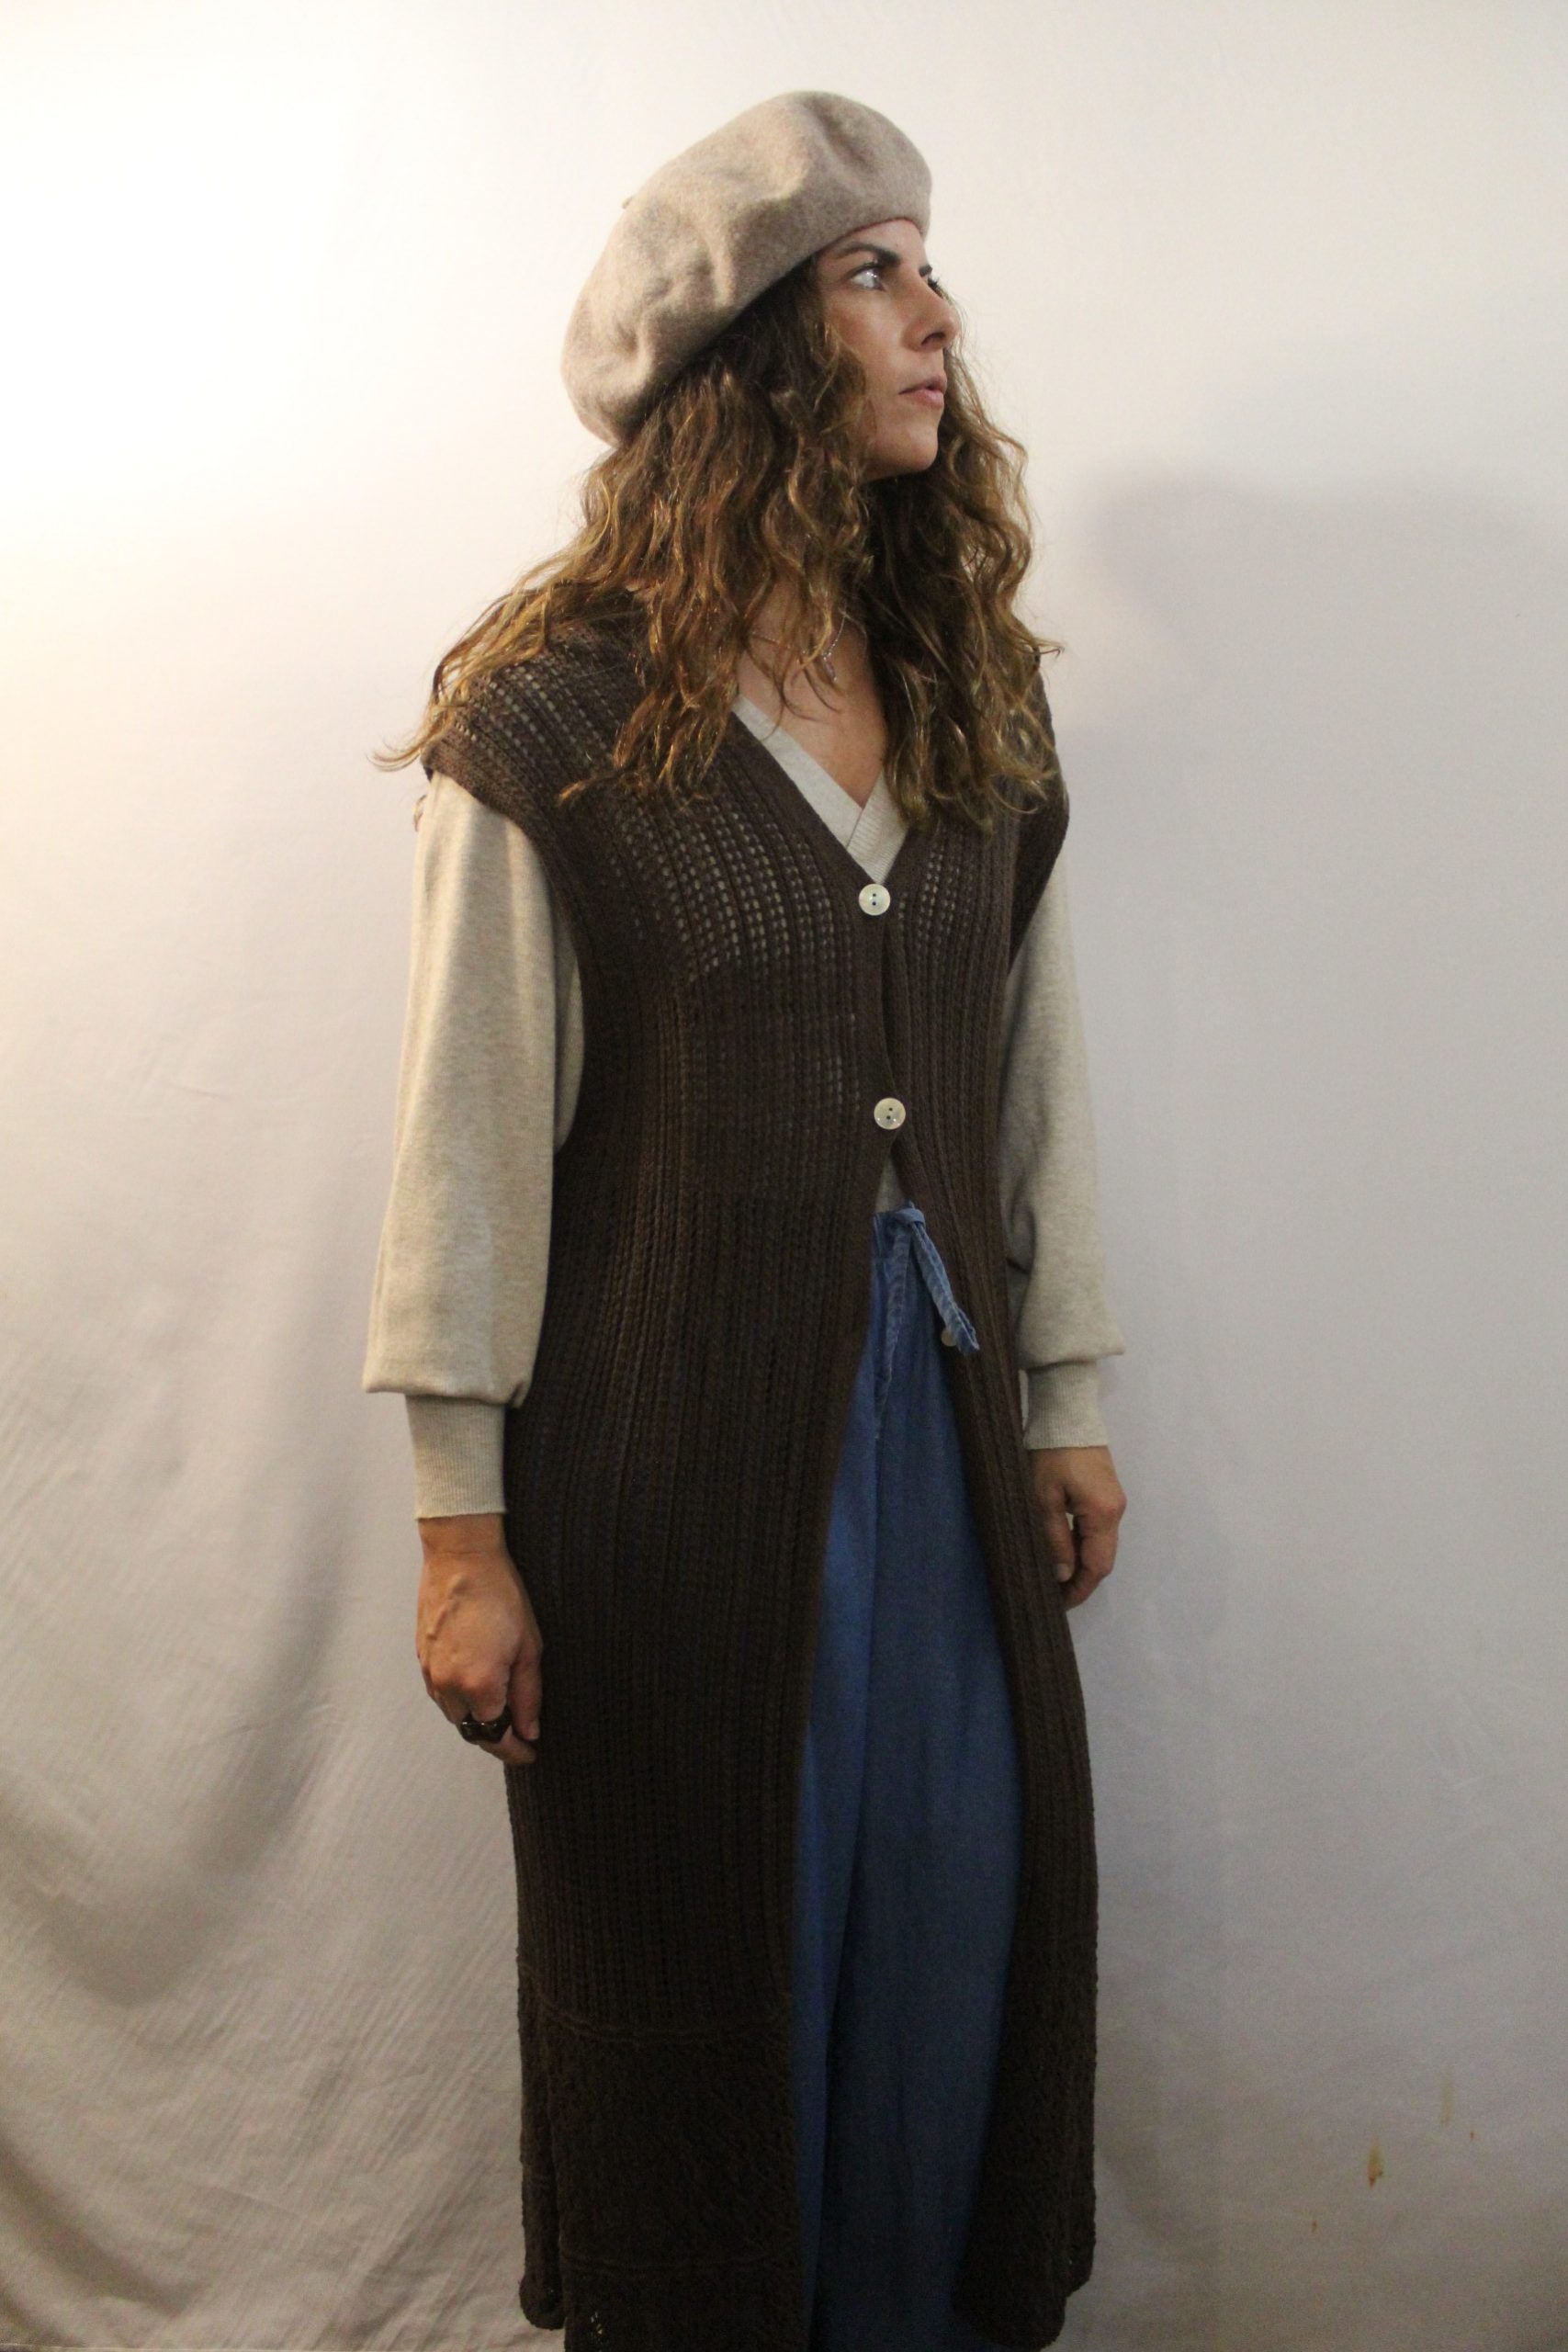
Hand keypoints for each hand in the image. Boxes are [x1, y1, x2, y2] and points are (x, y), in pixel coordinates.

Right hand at [415, 1514, 543, 1764]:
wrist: (461, 1557)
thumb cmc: (499, 1593)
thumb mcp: (528, 1646)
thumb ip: (529, 1695)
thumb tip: (530, 1730)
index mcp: (479, 1685)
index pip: (496, 1736)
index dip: (515, 1751)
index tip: (530, 1754)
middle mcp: (448, 1685)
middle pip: (471, 1730)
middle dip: (495, 1736)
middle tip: (519, 1734)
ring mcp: (430, 1672)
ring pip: (453, 1713)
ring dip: (476, 1717)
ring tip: (501, 1709)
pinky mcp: (421, 1658)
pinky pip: (440, 1692)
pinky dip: (459, 1698)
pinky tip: (477, 1686)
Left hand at [1027, 1445, 1125, 1610]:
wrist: (1067, 1414)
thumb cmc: (1050, 1455)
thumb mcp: (1043, 1499)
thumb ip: (1054, 1539)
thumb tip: (1063, 1575)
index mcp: (1103, 1515)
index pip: (1097, 1566)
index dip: (1080, 1589)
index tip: (1061, 1605)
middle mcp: (1116, 1512)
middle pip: (1103, 1559)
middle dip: (1081, 1581)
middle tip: (1055, 1596)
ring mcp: (1114, 1502)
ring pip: (1101, 1545)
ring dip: (1082, 1564)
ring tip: (1057, 1578)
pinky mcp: (1107, 1493)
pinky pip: (1098, 1530)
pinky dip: (1084, 1546)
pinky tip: (1065, 1551)